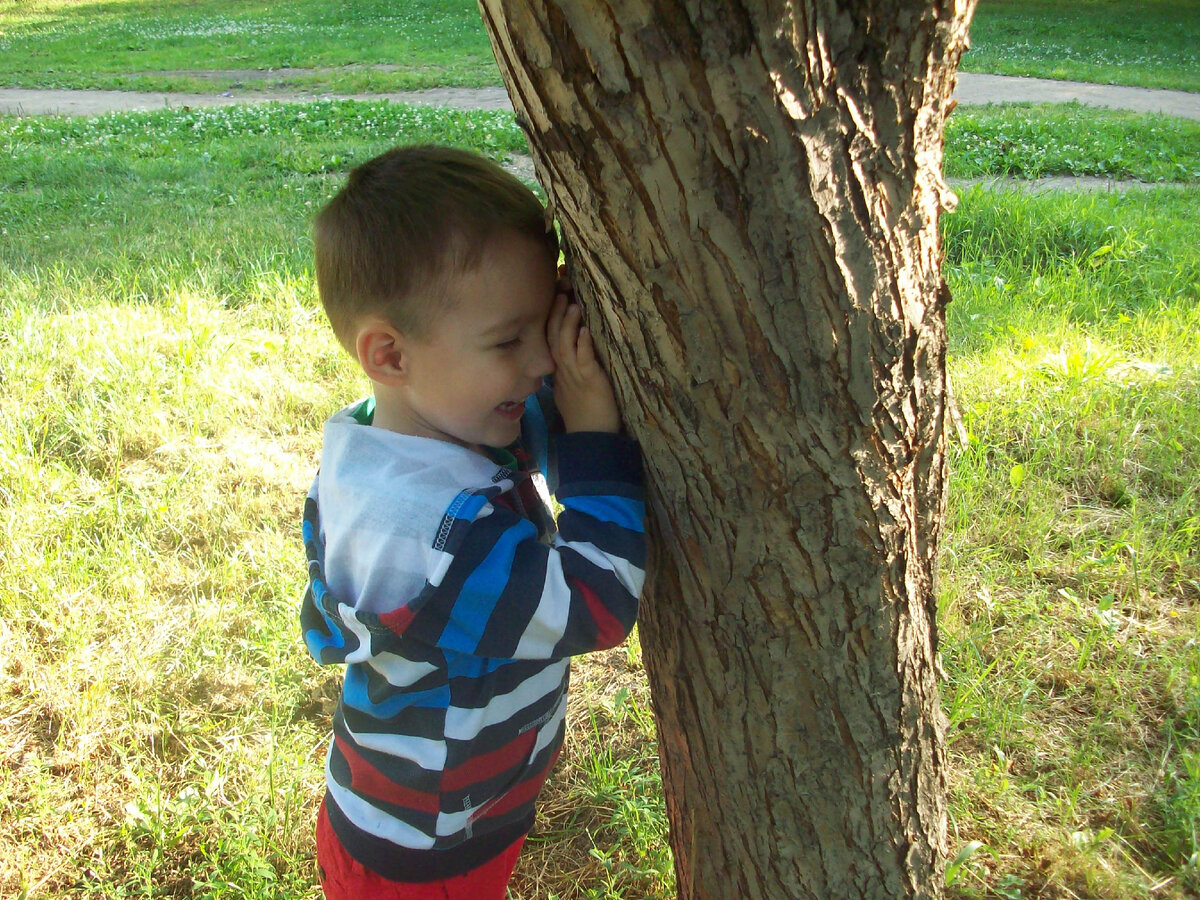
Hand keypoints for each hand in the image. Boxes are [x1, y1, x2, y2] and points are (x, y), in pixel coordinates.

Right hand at [547, 292, 620, 433]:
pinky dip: (583, 345)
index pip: (547, 340)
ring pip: (565, 346)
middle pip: (551, 338)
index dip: (548, 318)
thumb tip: (569, 349)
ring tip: (572, 304)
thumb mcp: (570, 389)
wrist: (591, 438)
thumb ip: (567, 369)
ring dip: (568, 324)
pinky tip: (584, 330)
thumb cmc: (585, 414)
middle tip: (559, 291)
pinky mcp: (591, 382)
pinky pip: (584, 361)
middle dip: (554, 314)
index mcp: (558, 371)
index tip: (553, 297)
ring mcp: (575, 377)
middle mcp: (563, 371)